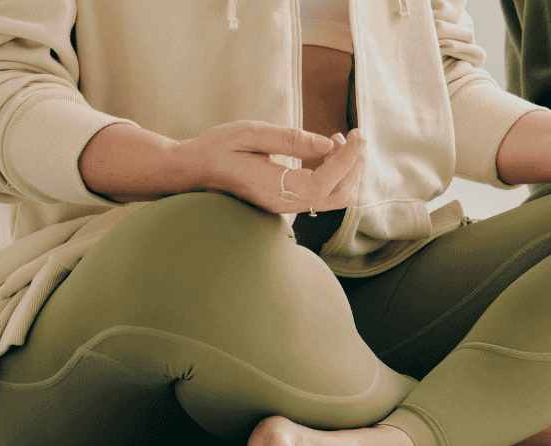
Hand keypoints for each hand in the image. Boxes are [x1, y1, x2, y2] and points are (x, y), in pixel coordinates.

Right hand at [176, 120, 363, 214]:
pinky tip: (326, 151)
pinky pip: (319, 194)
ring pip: (330, 198)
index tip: (358, 134)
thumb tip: (327, 144)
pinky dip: (332, 174)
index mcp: (272, 187)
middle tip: (354, 135)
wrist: (192, 170)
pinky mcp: (284, 202)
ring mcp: (283, 206)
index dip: (348, 159)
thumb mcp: (250, 133)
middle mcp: (281, 203)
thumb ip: (289, 139)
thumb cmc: (216, 148)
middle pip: (336, 195)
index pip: (325, 182)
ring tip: (341, 140)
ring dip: (344, 170)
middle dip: (353, 166)